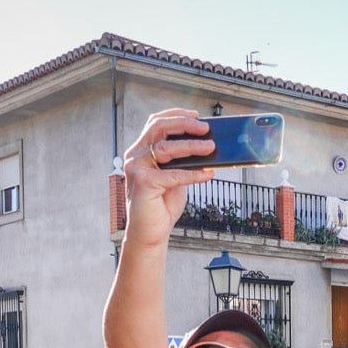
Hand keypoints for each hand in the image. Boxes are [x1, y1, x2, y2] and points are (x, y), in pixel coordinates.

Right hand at [123, 110, 218, 246]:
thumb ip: (183, 161)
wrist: (150, 232)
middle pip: (158, 128)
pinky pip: (174, 174)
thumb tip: (208, 147)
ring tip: (211, 147)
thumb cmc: (163, 204)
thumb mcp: (175, 177)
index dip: (175, 115)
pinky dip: (194, 173)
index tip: (196, 115)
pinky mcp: (143, 183)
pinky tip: (209, 173)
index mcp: (141, 150)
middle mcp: (135, 155)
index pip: (155, 123)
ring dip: (192, 146)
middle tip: (206, 128)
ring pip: (166, 148)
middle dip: (184, 124)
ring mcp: (136, 168)